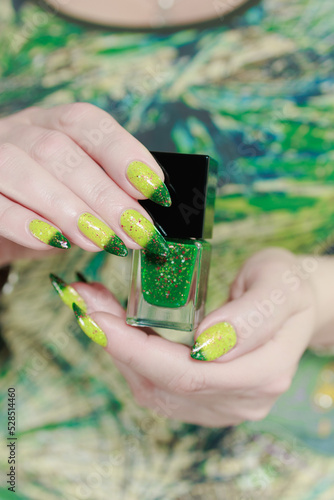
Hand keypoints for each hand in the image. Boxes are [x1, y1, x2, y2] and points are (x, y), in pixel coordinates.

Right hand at [0, 103, 169, 265]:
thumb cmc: (42, 207)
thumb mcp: (77, 195)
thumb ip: (106, 196)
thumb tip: (146, 218)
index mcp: (50, 124)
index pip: (86, 122)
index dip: (122, 151)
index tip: (154, 188)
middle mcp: (19, 133)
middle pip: (59, 150)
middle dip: (105, 194)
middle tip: (136, 230)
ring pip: (25, 169)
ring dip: (70, 209)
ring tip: (103, 241)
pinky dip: (25, 223)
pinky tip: (54, 241)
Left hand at [60, 247, 316, 426]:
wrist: (295, 304)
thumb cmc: (286, 287)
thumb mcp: (278, 284)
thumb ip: (252, 315)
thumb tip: (207, 342)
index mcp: (263, 372)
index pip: (189, 374)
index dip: (137, 349)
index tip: (99, 317)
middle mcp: (241, 400)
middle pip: (164, 385)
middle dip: (117, 345)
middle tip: (85, 305)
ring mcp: (223, 405)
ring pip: (155, 389)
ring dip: (119, 352)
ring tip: (96, 311)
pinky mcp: (206, 400)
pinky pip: (158, 387)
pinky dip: (132, 358)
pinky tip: (119, 332)